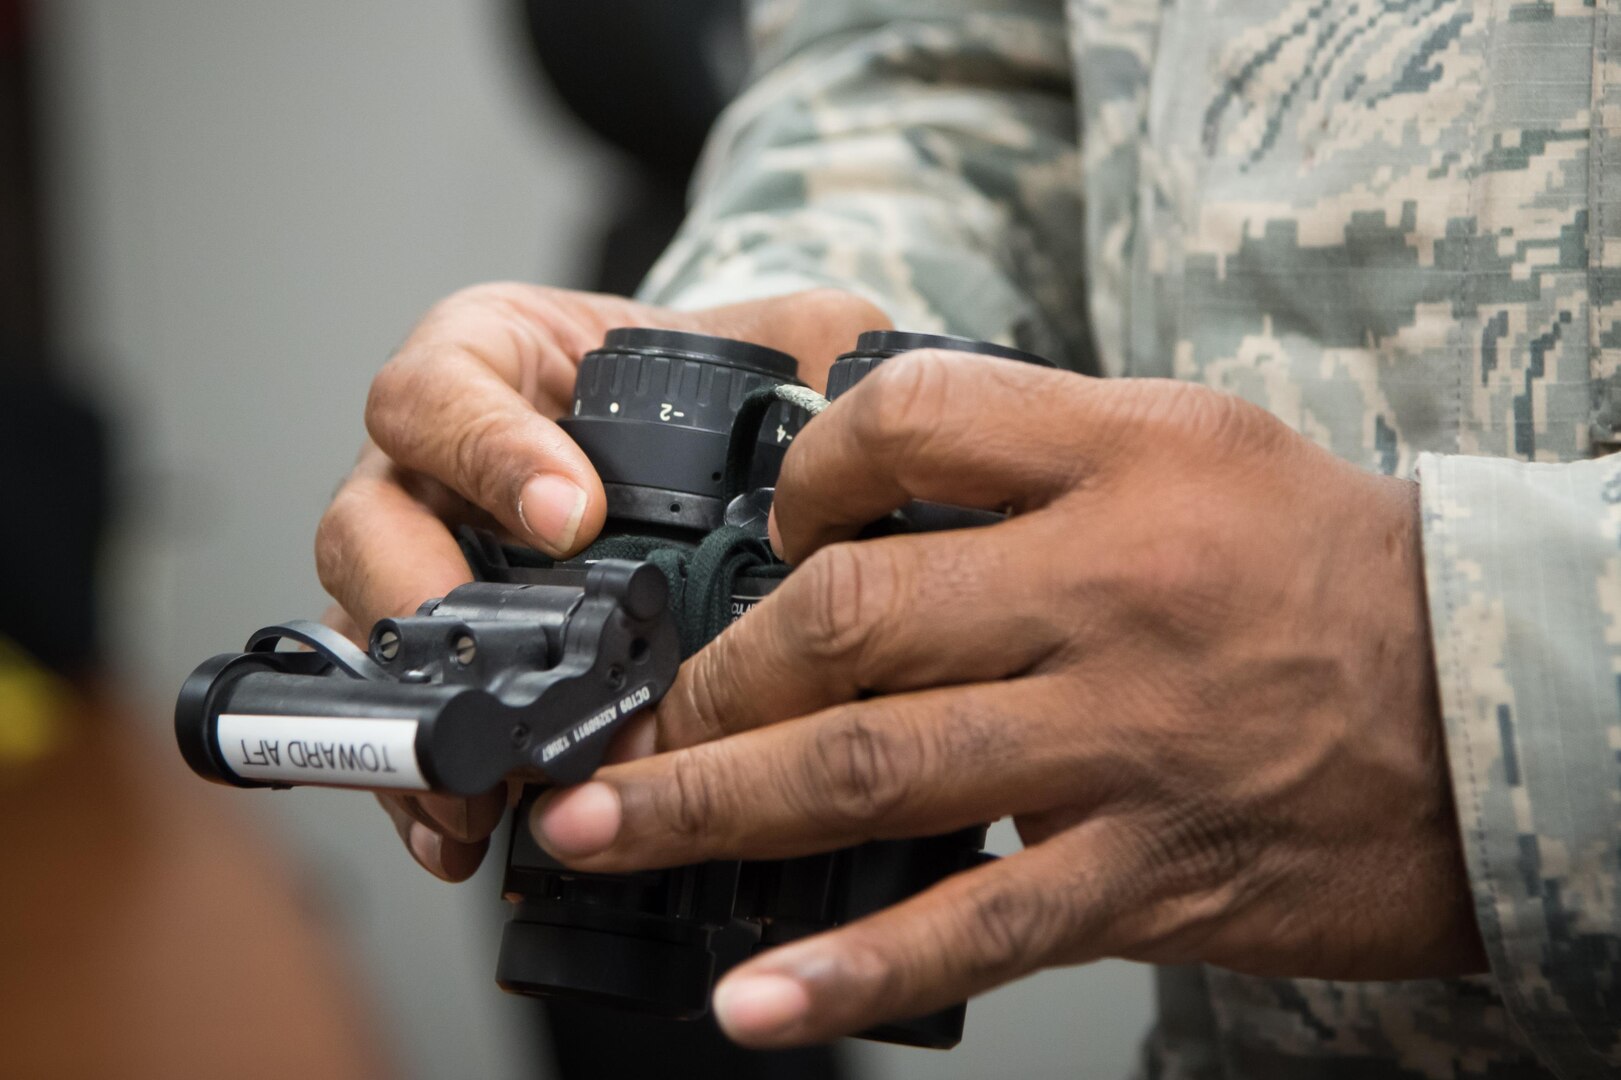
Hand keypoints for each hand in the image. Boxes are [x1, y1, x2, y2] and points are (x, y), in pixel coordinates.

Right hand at [314, 283, 884, 879]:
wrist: (711, 451)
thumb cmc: (720, 389)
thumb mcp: (768, 339)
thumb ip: (800, 347)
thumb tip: (855, 416)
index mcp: (489, 364)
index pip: (437, 390)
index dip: (486, 451)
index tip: (571, 518)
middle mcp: (432, 464)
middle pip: (365, 520)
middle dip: (416, 600)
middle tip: (498, 666)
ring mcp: (425, 560)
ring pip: (362, 627)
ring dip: (412, 711)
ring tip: (479, 777)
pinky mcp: (445, 651)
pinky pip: (397, 714)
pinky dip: (418, 783)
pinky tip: (456, 831)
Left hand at [529, 352, 1486, 1043]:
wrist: (1494, 700)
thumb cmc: (1326, 563)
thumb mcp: (1195, 445)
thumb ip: (1033, 442)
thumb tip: (866, 451)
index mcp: (1117, 464)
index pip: (904, 421)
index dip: (805, 470)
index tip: (771, 528)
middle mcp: (1102, 593)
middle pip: (848, 618)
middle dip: (709, 674)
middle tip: (625, 718)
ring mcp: (1115, 743)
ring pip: (871, 770)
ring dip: (709, 806)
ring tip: (593, 833)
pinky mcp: (1141, 872)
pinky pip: (974, 925)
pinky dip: (853, 972)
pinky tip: (755, 1000)